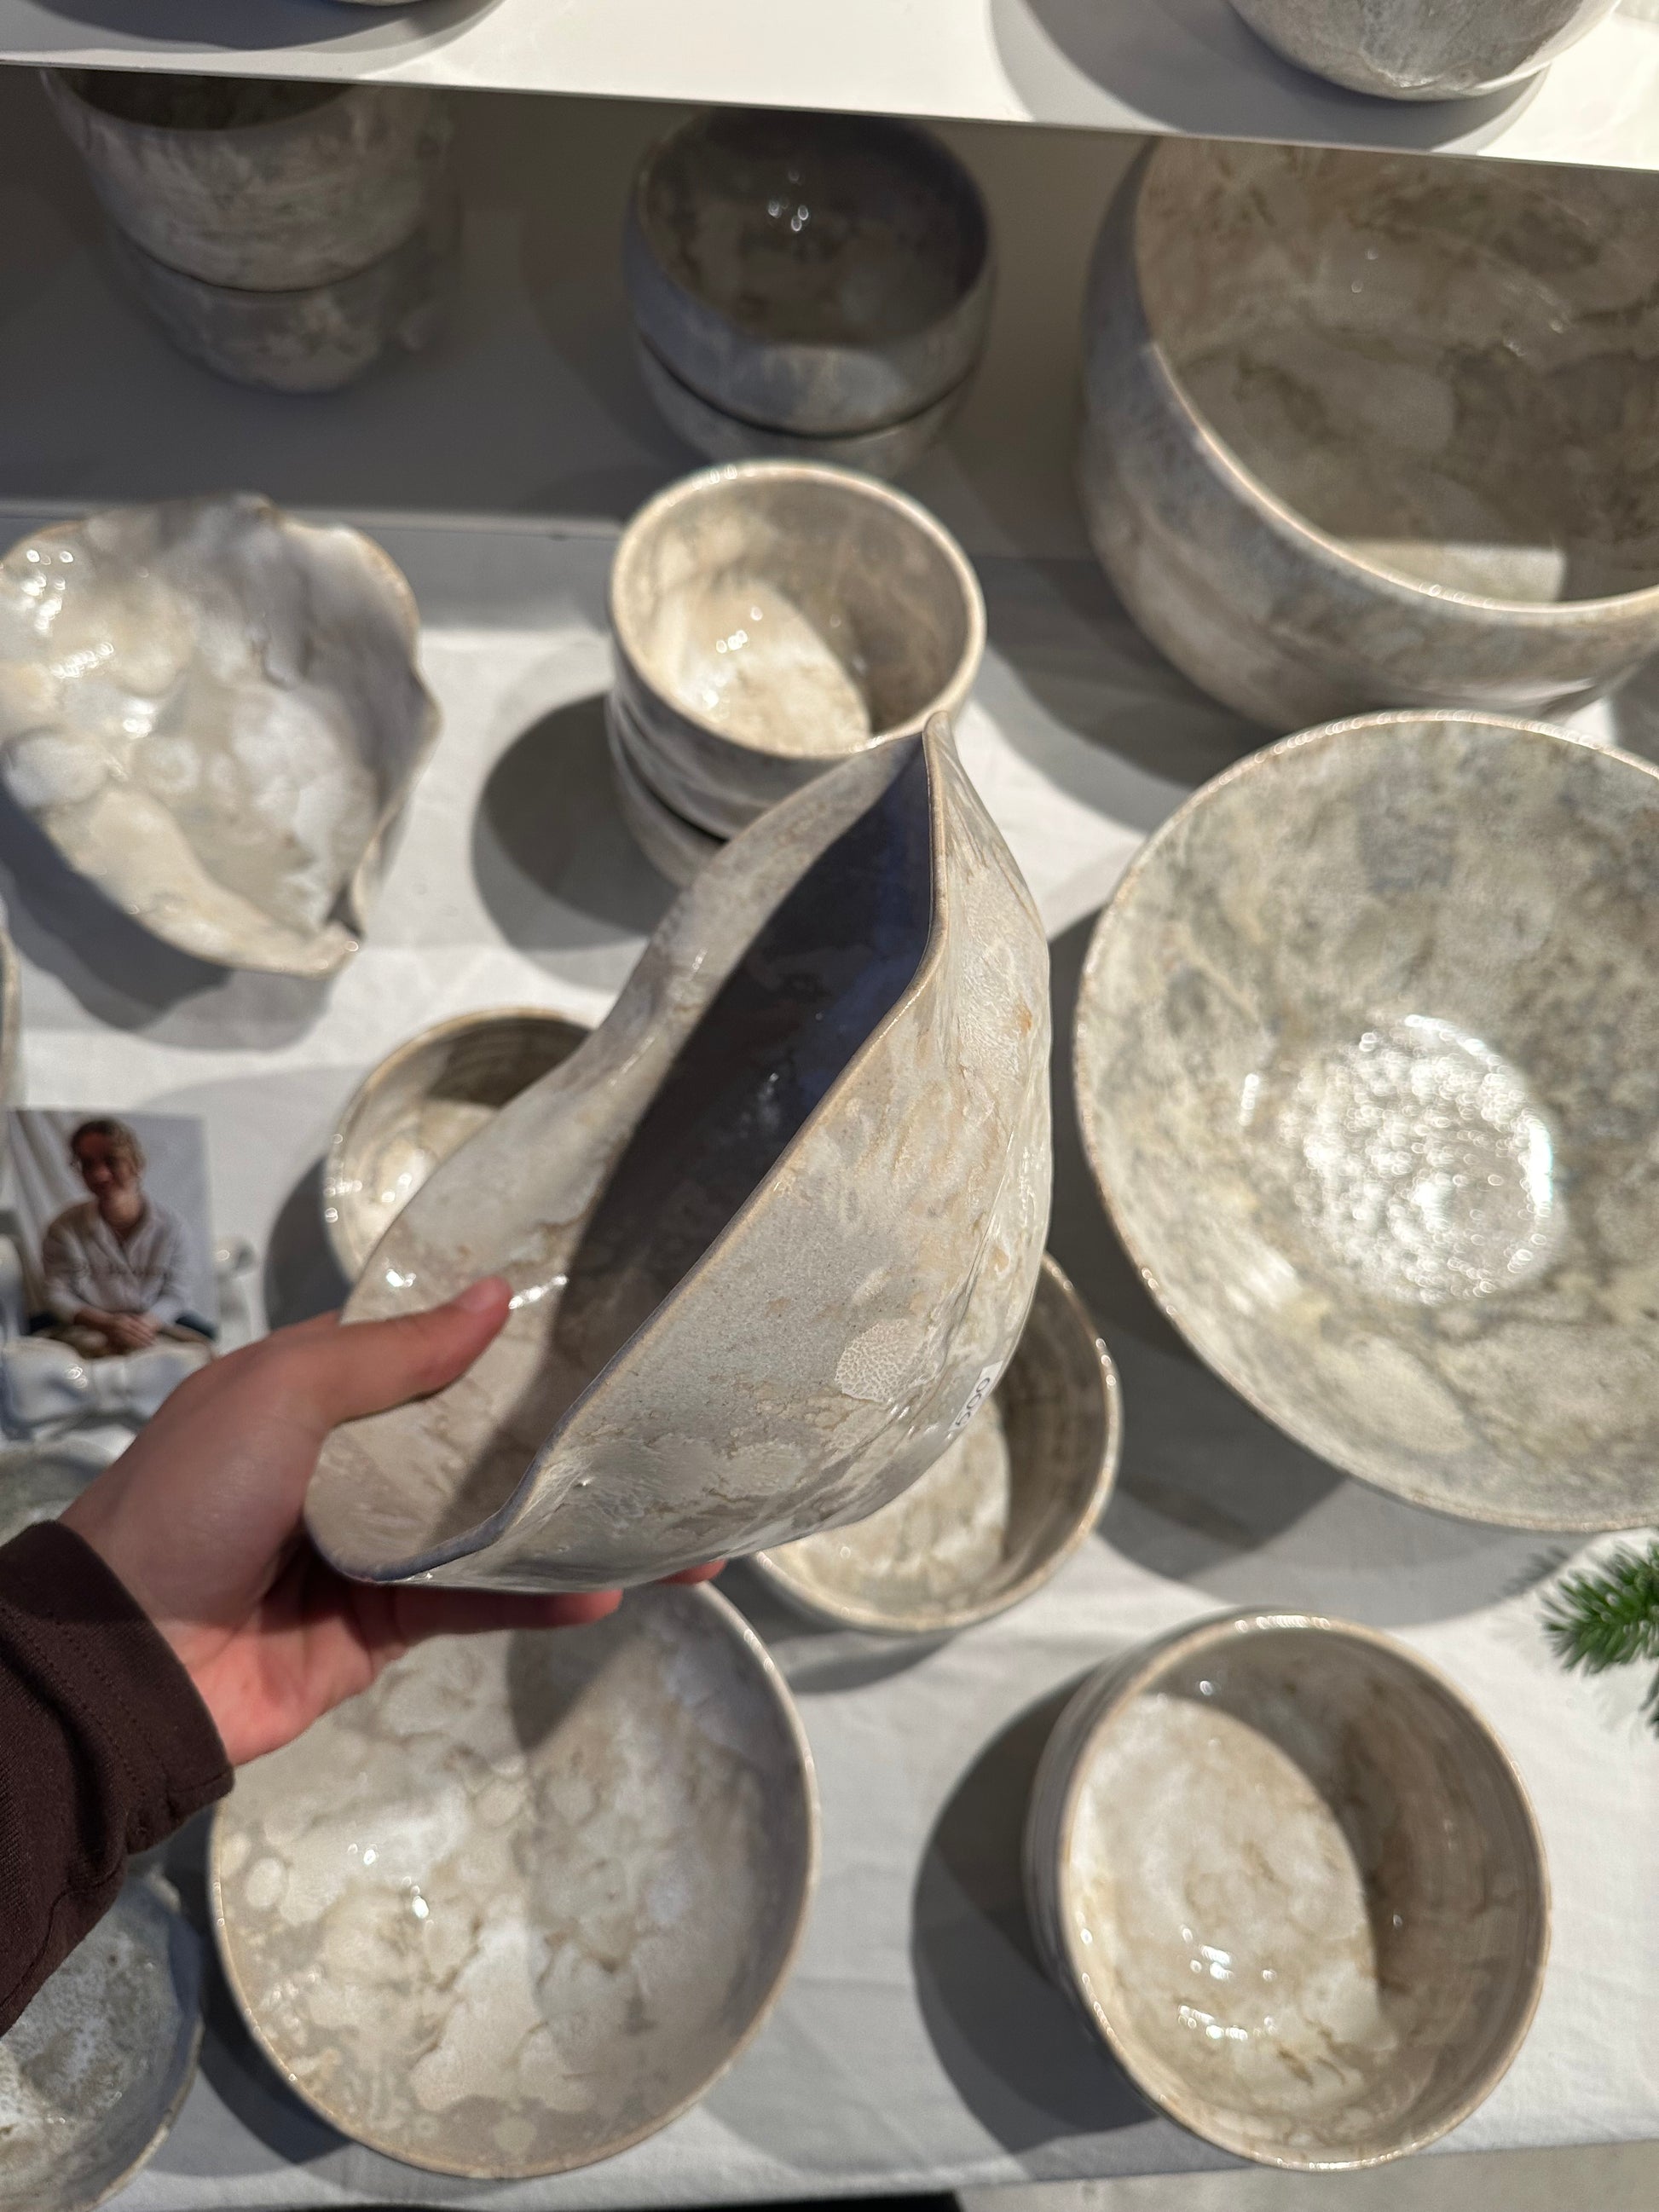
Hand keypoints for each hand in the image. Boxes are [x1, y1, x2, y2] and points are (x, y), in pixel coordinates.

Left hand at [62, 1281, 693, 1766]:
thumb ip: (391, 1355)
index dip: (500, 1331)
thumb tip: (495, 1296)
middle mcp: (354, 1461)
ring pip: (494, 1523)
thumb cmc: (191, 1497)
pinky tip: (607, 1586)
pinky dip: (540, 1597)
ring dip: (572, 1521)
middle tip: (656, 1410)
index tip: (591, 1310)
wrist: (126, 1660)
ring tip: (664, 1517)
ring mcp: (377, 1544)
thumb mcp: (279, 1394)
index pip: (425, 1346)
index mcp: (318, 1390)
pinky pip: (478, 1600)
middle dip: (560, 1429)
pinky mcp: (389, 1623)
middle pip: (476, 1436)